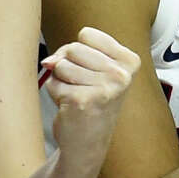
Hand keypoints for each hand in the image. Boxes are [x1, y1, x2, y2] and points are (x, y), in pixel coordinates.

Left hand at [42, 27, 139, 170]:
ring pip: (60, 65)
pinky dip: (56, 94)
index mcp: (129, 62)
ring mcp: (103, 89)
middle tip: (83, 87)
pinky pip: (53, 83)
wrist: (88, 143)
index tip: (91, 71)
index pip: (87, 34)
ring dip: (61, 81)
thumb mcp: (92, 69)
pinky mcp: (82, 101)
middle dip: (68, 66)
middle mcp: (121, 75)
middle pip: (73, 48)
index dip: (80, 51)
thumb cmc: (91, 102)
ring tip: (78, 97)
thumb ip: (70, 53)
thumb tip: (48, 61)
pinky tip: (70, 107)